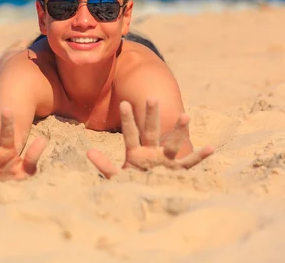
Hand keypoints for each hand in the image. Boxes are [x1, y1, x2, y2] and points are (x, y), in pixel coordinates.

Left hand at [87, 100, 213, 178]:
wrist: (146, 201)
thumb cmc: (131, 187)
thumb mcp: (116, 177)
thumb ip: (104, 165)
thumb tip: (89, 152)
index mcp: (136, 152)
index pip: (130, 133)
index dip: (127, 119)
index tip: (124, 103)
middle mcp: (152, 152)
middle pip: (151, 131)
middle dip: (151, 116)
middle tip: (151, 98)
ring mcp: (165, 160)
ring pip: (173, 143)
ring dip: (179, 130)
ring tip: (185, 115)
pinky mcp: (177, 171)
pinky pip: (190, 163)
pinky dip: (200, 156)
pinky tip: (211, 148)